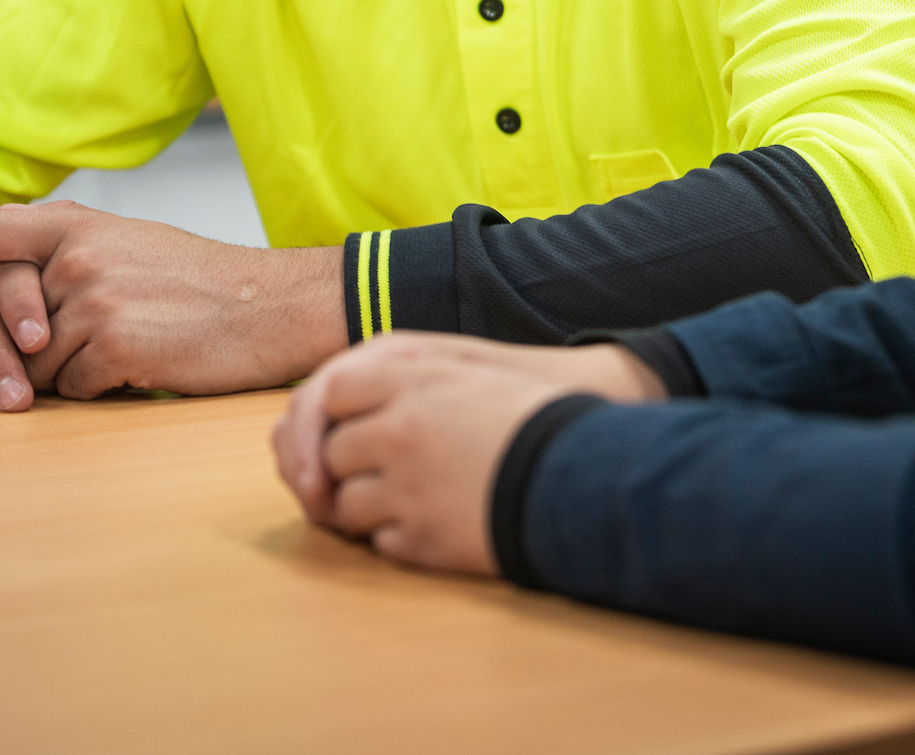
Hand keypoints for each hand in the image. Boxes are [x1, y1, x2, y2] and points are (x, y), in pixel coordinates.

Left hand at [0, 202, 346, 400]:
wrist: (273, 306)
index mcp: (79, 224)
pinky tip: (136, 374)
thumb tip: (12, 293)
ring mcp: (94, 301)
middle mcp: (78, 256)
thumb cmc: (206, 283)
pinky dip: (96, 391)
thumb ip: (71, 256)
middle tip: (8, 378)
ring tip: (112, 364)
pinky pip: (73, 387)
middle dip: (5, 355)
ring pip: (33, 362)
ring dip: (59, 377)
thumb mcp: (133, 244)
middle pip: (2, 320)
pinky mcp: (115, 346)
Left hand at [279, 338, 575, 573]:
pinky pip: (378, 542)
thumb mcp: (471, 372)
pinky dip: (392, 537)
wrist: (585, 475)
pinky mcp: (421, 540)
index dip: (328, 414)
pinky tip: (424, 524)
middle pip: (331, 453)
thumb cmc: (536, 415)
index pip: (330, 391)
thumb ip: (409, 375)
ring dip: (359, 507)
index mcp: (413, 382)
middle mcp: (400, 433)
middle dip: (340, 466)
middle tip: (368, 472)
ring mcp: (406, 490)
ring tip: (399, 500)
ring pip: (344, 505)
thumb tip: (345, 389)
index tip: (341, 428)